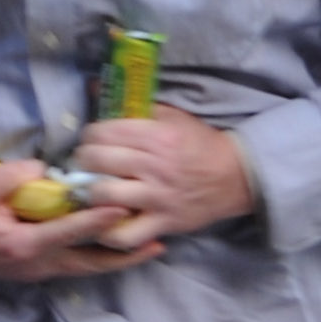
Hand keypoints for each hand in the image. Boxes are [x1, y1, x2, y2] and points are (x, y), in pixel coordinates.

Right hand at [0, 157, 162, 283]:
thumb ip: (6, 178)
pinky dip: (102, 256)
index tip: (123, 208)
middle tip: (159, 243)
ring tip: (153, 247)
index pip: (67, 232)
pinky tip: (120, 245)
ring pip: (88, 266)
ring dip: (120, 258)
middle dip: (125, 254)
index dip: (96, 220)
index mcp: (21, 245)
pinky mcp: (40, 268)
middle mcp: (36, 264)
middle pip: (90, 262)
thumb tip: (42, 167)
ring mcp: (39, 270)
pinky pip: (78, 263)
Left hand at [71, 110, 256, 248]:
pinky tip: (105, 221)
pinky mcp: (163, 222)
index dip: (90, 136)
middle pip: (97, 160)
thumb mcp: (170, 116)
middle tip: (88, 165)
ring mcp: (159, 197)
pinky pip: (125, 235)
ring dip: (90, 193)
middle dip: (84, 161)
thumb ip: (134, 105)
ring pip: (104, 194)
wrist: (236, 176)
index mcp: (157, 135)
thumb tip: (94, 86)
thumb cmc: (199, 143)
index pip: (103, 133)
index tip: (92, 141)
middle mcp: (156, 165)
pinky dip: (109, 232)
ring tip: (92, 190)